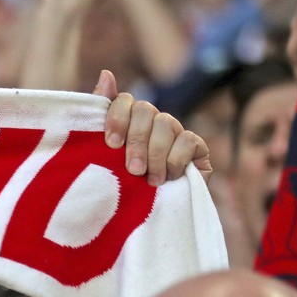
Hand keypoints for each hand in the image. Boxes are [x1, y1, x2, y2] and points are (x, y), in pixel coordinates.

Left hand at [96, 69, 210, 184]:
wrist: (143, 222)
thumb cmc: (117, 189)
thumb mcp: (100, 158)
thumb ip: (99, 117)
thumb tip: (106, 73)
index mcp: (126, 122)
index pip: (124, 101)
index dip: (117, 118)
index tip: (110, 144)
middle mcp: (151, 122)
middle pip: (145, 110)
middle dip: (137, 141)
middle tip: (132, 170)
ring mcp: (175, 133)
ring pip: (167, 124)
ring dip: (156, 154)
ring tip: (150, 180)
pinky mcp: (196, 149)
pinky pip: (188, 141)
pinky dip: (176, 160)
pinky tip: (168, 178)